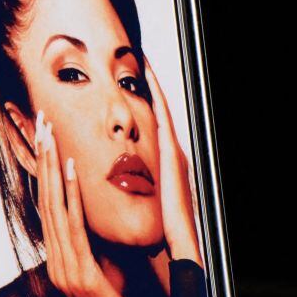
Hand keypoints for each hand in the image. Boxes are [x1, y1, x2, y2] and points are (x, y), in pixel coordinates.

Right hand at [34, 112, 144, 296]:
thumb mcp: (104, 272)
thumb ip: (95, 248)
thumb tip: (97, 222)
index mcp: (60, 260)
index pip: (49, 208)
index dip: (46, 173)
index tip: (47, 142)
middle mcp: (56, 261)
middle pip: (45, 200)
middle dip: (43, 160)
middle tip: (42, 124)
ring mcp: (65, 268)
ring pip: (54, 208)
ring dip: (53, 168)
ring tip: (52, 137)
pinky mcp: (81, 273)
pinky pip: (74, 227)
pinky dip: (71, 196)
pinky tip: (71, 171)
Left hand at [144, 57, 202, 267]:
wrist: (176, 241)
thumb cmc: (160, 229)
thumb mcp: (145, 202)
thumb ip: (137, 188)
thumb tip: (120, 185)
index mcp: (164, 162)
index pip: (153, 123)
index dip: (145, 100)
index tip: (132, 77)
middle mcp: (171, 152)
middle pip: (159, 109)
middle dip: (151, 84)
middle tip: (139, 55)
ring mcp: (174, 151)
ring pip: (161, 108)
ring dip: (153, 83)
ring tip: (142, 57)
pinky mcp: (172, 154)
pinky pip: (162, 116)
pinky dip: (156, 95)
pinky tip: (148, 76)